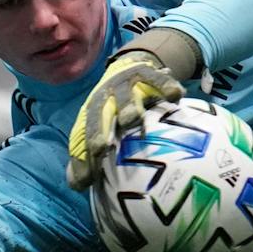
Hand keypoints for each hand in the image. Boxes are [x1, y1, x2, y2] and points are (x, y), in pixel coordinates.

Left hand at [65, 51, 185, 190]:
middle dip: (98, 130)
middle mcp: (106, 97)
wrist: (128, 66)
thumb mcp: (97, 126)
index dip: (82, 159)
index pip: (83, 139)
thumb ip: (86, 155)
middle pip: (99, 114)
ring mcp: (126, 84)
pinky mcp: (147, 72)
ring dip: (128, 106)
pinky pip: (158, 79)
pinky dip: (166, 85)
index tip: (85, 181)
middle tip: (101, 148)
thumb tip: (76, 185)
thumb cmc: (113, 107)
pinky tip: (176, 96)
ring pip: (126, 95)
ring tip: (134, 118)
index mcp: (91, 112)